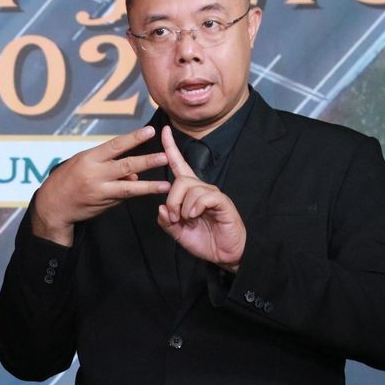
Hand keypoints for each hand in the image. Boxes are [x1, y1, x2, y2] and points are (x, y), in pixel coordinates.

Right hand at [31, 125, 171, 245]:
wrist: (53, 205)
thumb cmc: (68, 179)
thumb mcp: (82, 163)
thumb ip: (108, 164)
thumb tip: (134, 171)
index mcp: (89, 158)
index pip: (115, 145)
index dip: (134, 138)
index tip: (150, 131)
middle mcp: (95, 174)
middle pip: (125, 165)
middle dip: (147, 161)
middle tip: (165, 156)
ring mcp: (100, 191)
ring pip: (128, 188)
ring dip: (149, 186)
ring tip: (166, 185)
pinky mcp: (104, 205)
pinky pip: (122, 198)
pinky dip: (134, 193)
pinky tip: (149, 191)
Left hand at [156, 126, 246, 269]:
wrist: (224, 254)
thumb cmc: (204, 240)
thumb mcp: (178, 232)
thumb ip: (166, 220)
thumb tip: (160, 207)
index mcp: (190, 193)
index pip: (179, 165)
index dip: (171, 148)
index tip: (164, 130)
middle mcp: (201, 189)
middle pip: (179, 180)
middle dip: (171, 199)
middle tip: (173, 217)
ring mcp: (212, 194)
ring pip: (189, 188)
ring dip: (182, 207)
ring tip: (187, 220)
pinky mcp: (221, 201)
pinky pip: (203, 197)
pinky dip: (194, 208)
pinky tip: (195, 217)